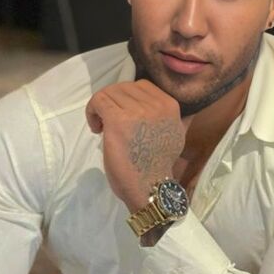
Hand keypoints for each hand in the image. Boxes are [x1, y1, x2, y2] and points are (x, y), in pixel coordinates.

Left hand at [85, 80, 189, 211]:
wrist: (151, 187)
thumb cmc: (159, 166)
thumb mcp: (177, 136)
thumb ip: (176, 118)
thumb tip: (181, 108)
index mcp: (170, 105)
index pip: (141, 86)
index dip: (127, 99)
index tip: (124, 117)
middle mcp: (156, 104)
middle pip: (123, 87)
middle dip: (113, 103)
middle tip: (109, 123)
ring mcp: (137, 111)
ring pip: (109, 93)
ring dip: (101, 108)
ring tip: (103, 128)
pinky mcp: (118, 120)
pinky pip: (99, 101)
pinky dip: (92, 111)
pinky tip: (96, 128)